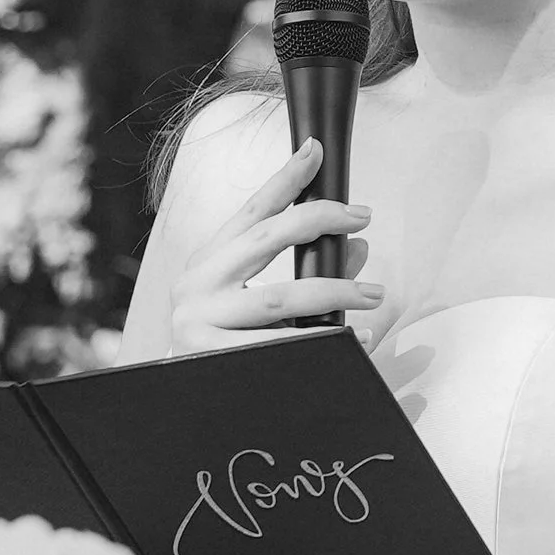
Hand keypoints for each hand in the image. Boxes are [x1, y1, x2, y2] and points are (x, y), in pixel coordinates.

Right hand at [163, 138, 381, 353]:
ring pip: (278, 297)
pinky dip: (322, 341)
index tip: (315, 151)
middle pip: (265, 239)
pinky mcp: (212, 357)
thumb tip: (357, 248)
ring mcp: (199, 320)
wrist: (181, 402)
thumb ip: (305, 272)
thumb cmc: (226, 344)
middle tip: (361, 217)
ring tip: (373, 293)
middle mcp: (197, 283)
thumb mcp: (257, 301)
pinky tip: (354, 340)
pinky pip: (278, 346)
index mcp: (207, 263)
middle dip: (319, 221)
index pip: (250, 212)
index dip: (284, 180)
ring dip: (335, 290)